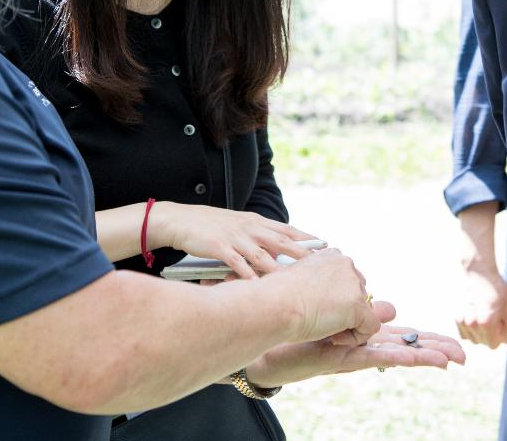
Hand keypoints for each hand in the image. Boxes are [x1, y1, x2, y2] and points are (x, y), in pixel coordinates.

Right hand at [152, 203, 316, 279]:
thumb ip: (258, 236)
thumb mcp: (238, 225)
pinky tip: (256, 286)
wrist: (181, 220)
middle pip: (281, 241)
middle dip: (301, 254)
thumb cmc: (211, 226)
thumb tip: (278, 250)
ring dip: (279, 269)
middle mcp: (249, 228)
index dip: (306, 238)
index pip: (287, 229)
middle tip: (319, 266)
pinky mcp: (218, 246)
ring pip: (262, 254)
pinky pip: (237, 262)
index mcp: (255, 221)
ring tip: (295, 282)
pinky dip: (247, 275)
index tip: (324, 246)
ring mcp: (235, 237)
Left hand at [245, 311, 466, 387]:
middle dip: (434, 349)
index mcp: (361, 331)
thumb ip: (362, 308)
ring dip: (424, 355)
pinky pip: (375, 356)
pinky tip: (416, 359)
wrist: (263, 339)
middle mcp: (361, 344)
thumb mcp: (334, 311)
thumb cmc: (294, 324)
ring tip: (452, 360)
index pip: (399, 332)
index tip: (447, 340)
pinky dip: (398, 356)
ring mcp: (353, 352)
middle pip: (404, 345)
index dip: (423, 337)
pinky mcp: (341, 358)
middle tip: (463, 356)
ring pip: (396, 352)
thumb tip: (393, 308)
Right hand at [271, 248, 381, 344]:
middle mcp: (346, 264)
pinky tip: (333, 338)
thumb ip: (315, 282)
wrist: (275, 304)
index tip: (318, 309)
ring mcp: (354, 284)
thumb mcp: (296, 278)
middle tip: (322, 322)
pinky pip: (370, 327)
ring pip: (365, 312)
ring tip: (325, 331)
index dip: (337, 299)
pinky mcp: (358, 305)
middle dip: (345, 311)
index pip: (347, 280)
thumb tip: (321, 297)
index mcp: (332, 256)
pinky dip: (355, 338)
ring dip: (348, 325)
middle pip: (359, 295)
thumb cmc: (276, 295)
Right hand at [455, 266, 506, 347]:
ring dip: (479, 332)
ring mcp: (462, 321)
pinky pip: (464, 332)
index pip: (493, 345)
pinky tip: (475, 315)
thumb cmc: (496, 288)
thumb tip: (506, 343)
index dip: (498, 336)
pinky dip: (470, 328)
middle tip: (492, 317)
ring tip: (483, 315)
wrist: (478, 273)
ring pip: (472, 338)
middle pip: (482, 342)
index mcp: (486, 322)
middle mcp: (471, 324)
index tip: (499, 324)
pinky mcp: (456, 317)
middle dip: (489, 335)